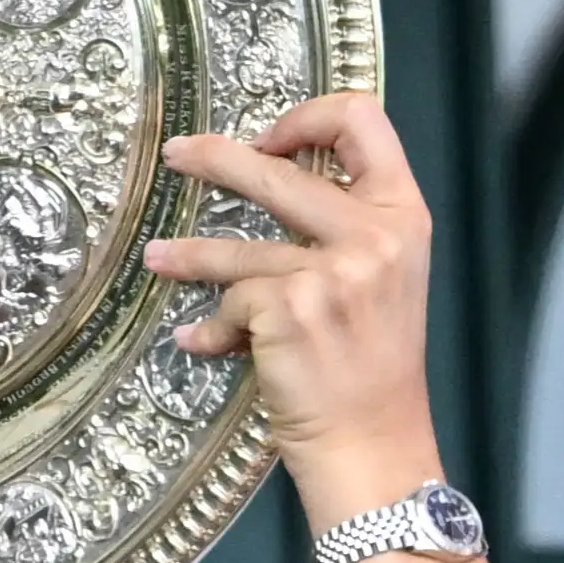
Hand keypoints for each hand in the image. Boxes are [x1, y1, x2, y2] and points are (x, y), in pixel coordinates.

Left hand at [142, 92, 442, 532]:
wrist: (374, 446)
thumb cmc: (372, 371)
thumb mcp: (384, 281)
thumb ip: (347, 228)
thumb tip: (272, 175)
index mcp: (404, 216)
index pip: (364, 122)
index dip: (308, 116)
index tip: (268, 138)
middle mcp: (375, 235)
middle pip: (276, 170)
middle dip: (214, 158)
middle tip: (177, 154)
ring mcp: (332, 272)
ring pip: (237, 248)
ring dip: (188, 256)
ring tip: (158, 259)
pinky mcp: (289, 308)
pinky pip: (231, 303)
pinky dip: (214, 331)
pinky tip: (205, 346)